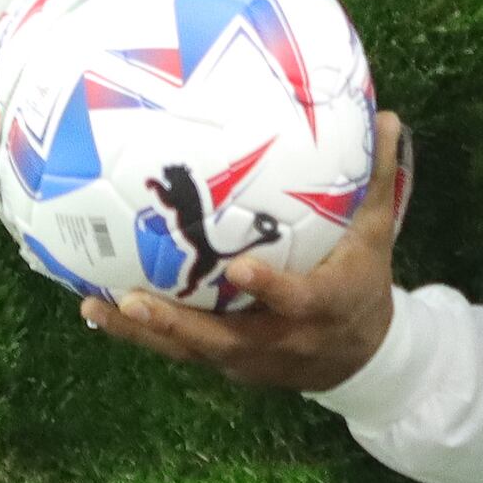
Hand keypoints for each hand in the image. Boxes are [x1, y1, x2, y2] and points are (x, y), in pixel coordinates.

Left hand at [80, 114, 409, 390]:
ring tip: (96, 304)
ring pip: (192, 350)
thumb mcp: (376, 236)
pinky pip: (181, 351)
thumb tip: (386, 117)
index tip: (238, 267)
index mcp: (324, 306)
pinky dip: (141, 335)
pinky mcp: (227, 365)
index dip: (270, 289)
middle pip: (224, 340)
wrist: (361, 359)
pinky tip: (99, 309)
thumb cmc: (361, 283)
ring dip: (143, 332)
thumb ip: (376, 180)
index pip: (299, 300)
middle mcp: (282, 341)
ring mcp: (251, 359)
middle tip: (132, 298)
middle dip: (178, 324)